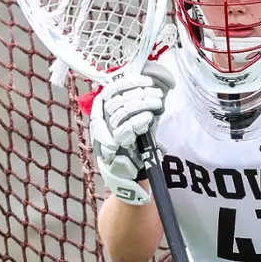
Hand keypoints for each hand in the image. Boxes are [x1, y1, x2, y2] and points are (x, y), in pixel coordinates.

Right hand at [90, 62, 175, 204]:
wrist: (130, 180)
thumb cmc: (136, 150)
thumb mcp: (140, 123)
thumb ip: (144, 105)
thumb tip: (161, 81)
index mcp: (104, 114)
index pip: (111, 91)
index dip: (129, 84)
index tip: (148, 81)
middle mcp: (100, 125)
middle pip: (117, 101)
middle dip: (139, 94)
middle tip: (157, 94)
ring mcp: (103, 139)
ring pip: (119, 113)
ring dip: (141, 105)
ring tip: (157, 103)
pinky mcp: (110, 152)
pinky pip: (122, 132)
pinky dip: (136, 122)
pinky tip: (148, 118)